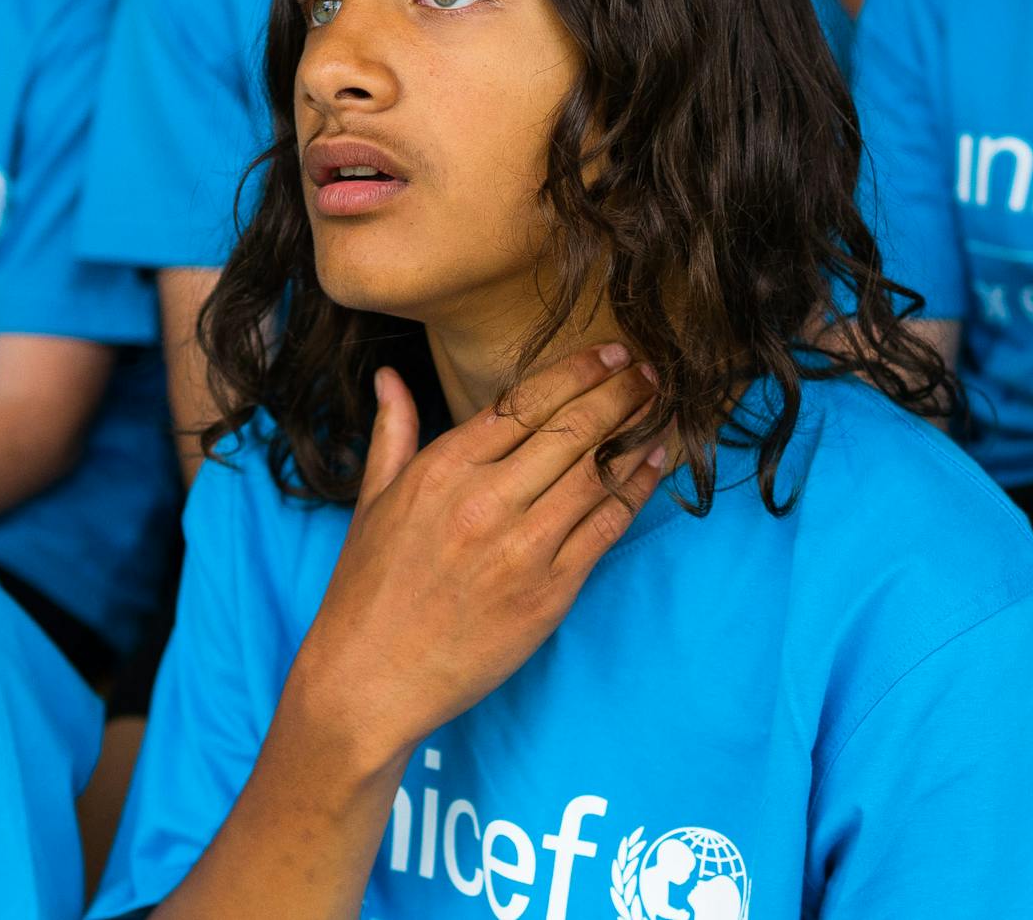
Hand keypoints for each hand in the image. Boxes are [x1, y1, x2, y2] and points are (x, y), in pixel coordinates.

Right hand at [280, 346, 665, 755]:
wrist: (370, 679)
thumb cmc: (367, 592)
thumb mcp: (372, 502)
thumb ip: (393, 432)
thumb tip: (389, 377)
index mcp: (442, 470)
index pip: (526, 402)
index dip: (579, 371)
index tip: (613, 353)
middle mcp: (485, 501)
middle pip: (572, 429)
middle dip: (620, 392)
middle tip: (653, 372)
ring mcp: (520, 548)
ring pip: (596, 473)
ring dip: (637, 433)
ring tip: (664, 408)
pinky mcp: (548, 593)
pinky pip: (606, 527)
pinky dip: (637, 490)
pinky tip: (656, 463)